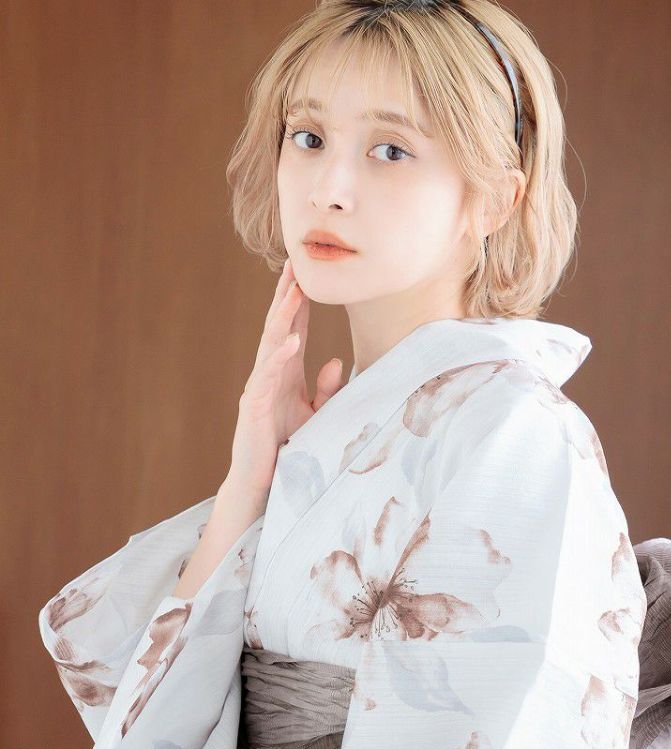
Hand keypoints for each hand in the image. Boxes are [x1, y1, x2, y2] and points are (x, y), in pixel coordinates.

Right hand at [226, 258, 344, 493]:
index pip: (293, 329)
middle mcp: (269, 375)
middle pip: (279, 327)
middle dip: (287, 296)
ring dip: (283, 318)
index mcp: (285, 373)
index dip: (300, 302)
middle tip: (297, 264)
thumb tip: (336, 362)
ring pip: (270, 345)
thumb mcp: (315, 415)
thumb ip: (326, 390)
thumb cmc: (288, 448)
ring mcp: (259, 389)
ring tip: (295, 292)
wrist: (261, 483)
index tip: (309, 273)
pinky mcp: (254, 408)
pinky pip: (267, 377)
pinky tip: (291, 341)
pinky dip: (279, 358)